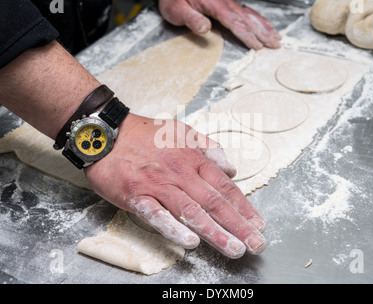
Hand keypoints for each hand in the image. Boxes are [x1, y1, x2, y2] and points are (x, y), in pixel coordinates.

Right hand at [84, 114, 266, 257]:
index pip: (224, 186)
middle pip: (214, 202)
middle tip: (255, 244)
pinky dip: (173, 229)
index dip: (243, 206)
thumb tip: (231, 168)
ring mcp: (158, 185)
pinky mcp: (136, 195)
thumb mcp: (184, 132)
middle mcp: (179, 172)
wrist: (106, 132)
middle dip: (238, 225)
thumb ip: (209, 149)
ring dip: (214, 232)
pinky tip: (190, 242)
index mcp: (193, 158)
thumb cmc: (146, 134)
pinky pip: (157, 215)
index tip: (257, 224)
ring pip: (191, 212)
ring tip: (233, 248)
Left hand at [158, 0, 281, 49]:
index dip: (246, 34)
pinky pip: (247, 12)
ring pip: (250, 15)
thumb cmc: (174, 0)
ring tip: (277, 38)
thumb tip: (206, 27)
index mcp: (214, 4)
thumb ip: (191, 19)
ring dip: (264, 27)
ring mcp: (227, 2)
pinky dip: (259, 20)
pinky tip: (266, 26)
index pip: (234, 21)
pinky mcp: (227, 4)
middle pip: (247, 18)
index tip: (256, 45)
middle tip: (275, 44)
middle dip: (262, 32)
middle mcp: (224, 2)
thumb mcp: (177, 10)